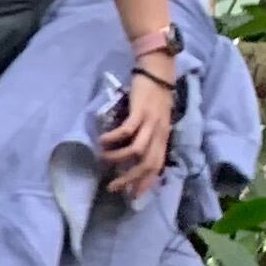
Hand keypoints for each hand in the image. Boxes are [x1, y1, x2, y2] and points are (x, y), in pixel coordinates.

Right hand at [100, 66, 176, 197]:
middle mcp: (159, 132)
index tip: (132, 195)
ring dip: (118, 158)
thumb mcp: (156, 119)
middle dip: (130, 178)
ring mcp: (151, 122)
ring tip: (102, 158)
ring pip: (137, 150)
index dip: (145, 182)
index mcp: (163, 136)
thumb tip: (133, 153)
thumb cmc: (154, 95)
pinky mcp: (141, 111)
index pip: (157, 166)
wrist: (158, 70)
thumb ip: (148, 135)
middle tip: (112, 186)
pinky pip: (127, 130)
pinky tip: (102, 140)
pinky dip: (114, 138)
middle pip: (147, 163)